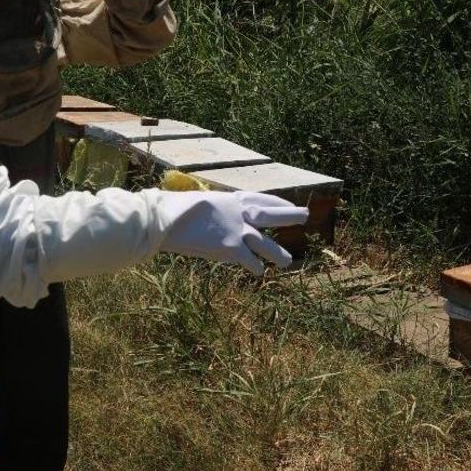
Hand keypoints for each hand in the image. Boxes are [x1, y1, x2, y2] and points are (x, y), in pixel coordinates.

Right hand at [155, 191, 308, 273]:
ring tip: (288, 261)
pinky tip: (260, 273)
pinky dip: (255, 267)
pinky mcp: (231, 248)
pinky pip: (249, 261)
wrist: (165, 219)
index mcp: (229, 198)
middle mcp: (238, 212)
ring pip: (265, 243)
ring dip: (277, 253)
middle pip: (271, 214)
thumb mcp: (195, 201)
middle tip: (305, 216)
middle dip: (288, 216)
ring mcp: (237, 230)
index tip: (288, 203)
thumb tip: (201, 214)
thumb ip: (207, 209)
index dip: (276, 201)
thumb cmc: (170, 209)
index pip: (259, 197)